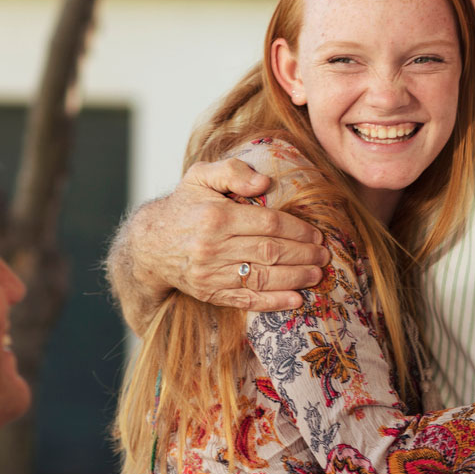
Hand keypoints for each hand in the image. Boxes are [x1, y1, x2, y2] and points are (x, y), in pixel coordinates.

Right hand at [126, 159, 324, 313]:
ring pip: (262, 277)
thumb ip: (232, 171)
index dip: (298, 230)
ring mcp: (210, 273)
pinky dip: (274, 302)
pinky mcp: (209, 292)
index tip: (317, 234)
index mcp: (215, 216)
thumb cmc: (185, 205)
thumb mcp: (201, 176)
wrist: (150, 243)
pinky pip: (246, 299)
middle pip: (270, 252)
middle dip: (303, 254)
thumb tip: (264, 182)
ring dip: (296, 278)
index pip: (268, 224)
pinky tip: (296, 300)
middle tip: (324, 255)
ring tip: (317, 275)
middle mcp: (212, 246)